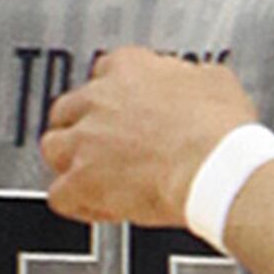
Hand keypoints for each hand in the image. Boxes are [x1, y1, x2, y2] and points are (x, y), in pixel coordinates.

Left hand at [43, 43, 250, 231]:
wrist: (215, 167)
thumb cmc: (220, 129)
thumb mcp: (214, 80)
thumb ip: (189, 78)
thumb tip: (194, 83)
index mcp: (130, 67)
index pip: (104, 72)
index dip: (114, 96)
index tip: (125, 110)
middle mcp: (100, 98)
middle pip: (68, 109)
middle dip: (82, 127)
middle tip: (106, 145)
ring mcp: (86, 140)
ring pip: (53, 147)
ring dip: (70, 162)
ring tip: (94, 176)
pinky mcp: (81, 180)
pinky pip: (59, 194)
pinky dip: (75, 202)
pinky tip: (97, 206)